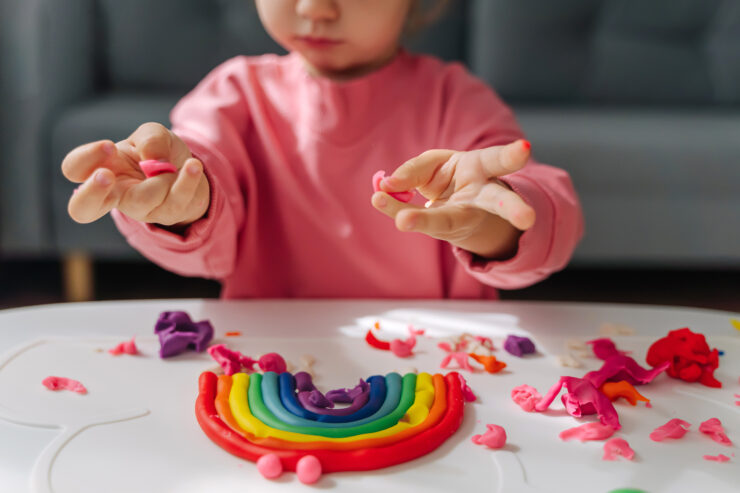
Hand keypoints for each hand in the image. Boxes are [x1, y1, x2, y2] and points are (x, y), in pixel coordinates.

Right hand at [61, 122, 209, 226]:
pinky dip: (187, 180)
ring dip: (161, 177)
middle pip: (81, 210)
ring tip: (171, 165)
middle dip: (91, 192)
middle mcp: (114, 192)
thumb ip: (150, 139)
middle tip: (106, 175)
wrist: (189, 171)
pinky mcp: (165, 215)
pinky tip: (193, 166)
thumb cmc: (159, 152)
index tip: (109, 145)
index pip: (74, 168)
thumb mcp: (153, 134)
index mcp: (101, 167)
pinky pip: (176, 202)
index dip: (86, 158)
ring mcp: (139, 208)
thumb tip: (153, 159)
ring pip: (142, 201)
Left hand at [371, 140, 535, 258]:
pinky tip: (378, 199)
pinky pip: (414, 219)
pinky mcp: (439, 231)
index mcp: (484, 170)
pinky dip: (392, 208)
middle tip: (527, 220)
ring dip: (424, 220)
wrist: (454, 211)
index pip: (498, 161)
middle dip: (512, 209)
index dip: (511, 156)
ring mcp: (460, 219)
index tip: (526, 149)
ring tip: (402, 220)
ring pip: (447, 223)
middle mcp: (480, 198)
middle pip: (499, 203)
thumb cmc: (450, 178)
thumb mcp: (437, 164)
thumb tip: (387, 185)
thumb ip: (415, 170)